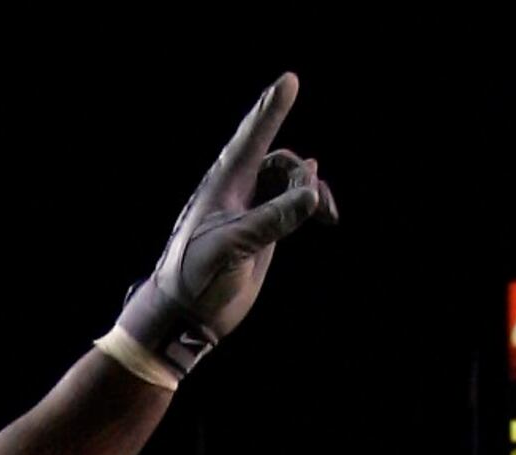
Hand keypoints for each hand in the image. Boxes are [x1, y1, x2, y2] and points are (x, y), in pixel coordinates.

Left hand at [117, 74, 338, 374]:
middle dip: (301, 176)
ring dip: (312, 191)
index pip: (251, 138)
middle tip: (313, 208)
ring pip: (291, 183)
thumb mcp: (232, 248)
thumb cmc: (196, 277)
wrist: (188, 315)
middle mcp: (238, 191)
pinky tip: (325, 213)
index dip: (270, 109)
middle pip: (280, 161)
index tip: (290, 79)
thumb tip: (311, 198)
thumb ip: (271, 221)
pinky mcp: (264, 231)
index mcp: (222, 185)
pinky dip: (311, 206)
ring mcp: (252, 210)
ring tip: (327, 215)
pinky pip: (293, 205)